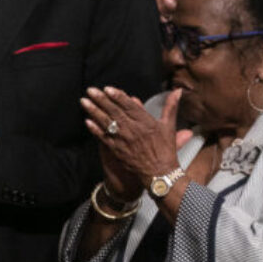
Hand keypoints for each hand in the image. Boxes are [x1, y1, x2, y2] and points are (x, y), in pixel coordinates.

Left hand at [80, 86, 184, 201]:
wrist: (160, 172)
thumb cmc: (165, 149)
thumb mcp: (169, 126)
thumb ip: (171, 107)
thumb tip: (178, 90)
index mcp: (146, 122)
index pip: (129, 106)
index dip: (118, 97)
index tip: (107, 88)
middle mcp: (134, 129)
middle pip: (115, 112)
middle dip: (101, 100)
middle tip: (90, 90)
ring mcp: (124, 140)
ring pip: (106, 123)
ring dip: (94, 111)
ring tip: (84, 101)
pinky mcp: (117, 150)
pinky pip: (103, 137)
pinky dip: (95, 129)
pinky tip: (87, 121)